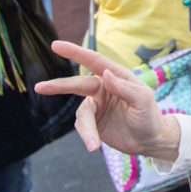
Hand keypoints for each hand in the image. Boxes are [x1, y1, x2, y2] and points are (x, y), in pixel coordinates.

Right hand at [35, 41, 179, 159]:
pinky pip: (83, 127)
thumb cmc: (149, 115)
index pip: (94, 61)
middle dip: (59, 85)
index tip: (55, 45)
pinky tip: (94, 146)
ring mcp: (97, 106)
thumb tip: (105, 74)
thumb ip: (124, 87)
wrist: (149, 140)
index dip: (75, 52)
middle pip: (77, 84)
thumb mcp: (142, 100)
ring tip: (93, 145)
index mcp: (117, 76)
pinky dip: (87, 136)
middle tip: (41, 87)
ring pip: (82, 114)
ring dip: (86, 129)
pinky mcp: (93, 123)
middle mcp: (103, 88)